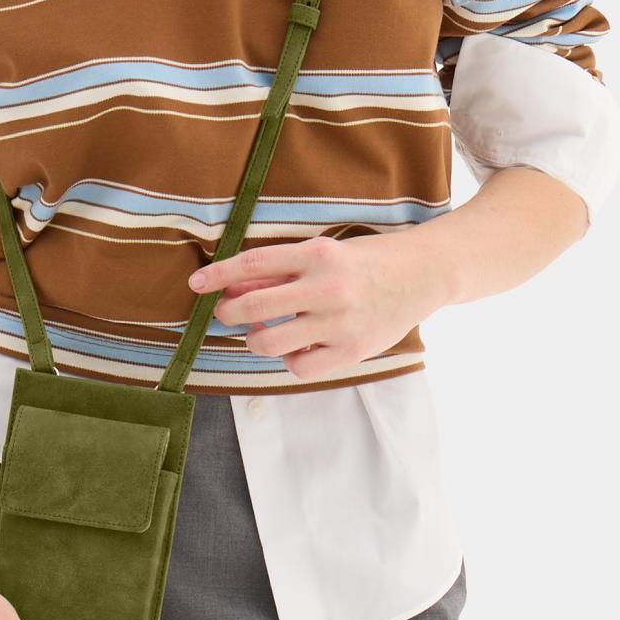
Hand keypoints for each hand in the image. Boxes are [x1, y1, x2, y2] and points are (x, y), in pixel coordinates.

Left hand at [187, 229, 445, 378]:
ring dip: (254, 340)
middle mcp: (327, 287)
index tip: (196, 284)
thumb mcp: (324, 253)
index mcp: (318, 254)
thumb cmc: (366, 261)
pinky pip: (299, 366)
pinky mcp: (352, 350)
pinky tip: (296, 348)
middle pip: (254, 306)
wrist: (422, 274)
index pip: (254, 264)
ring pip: (270, 341)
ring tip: (261, 333)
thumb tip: (234, 285)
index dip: (219, 275)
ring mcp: (340, 322)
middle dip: (229, 313)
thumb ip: (281, 270)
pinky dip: (289, 360)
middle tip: (226, 314)